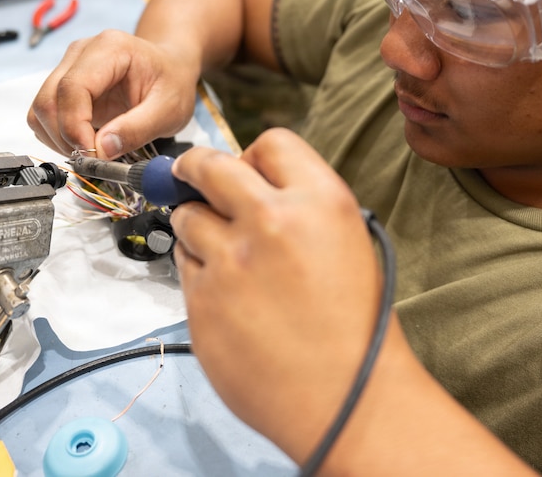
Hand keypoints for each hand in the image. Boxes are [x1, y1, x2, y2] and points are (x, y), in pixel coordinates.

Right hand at [27, 29, 200, 157]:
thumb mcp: (168, 110)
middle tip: (92, 158)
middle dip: (65, 137)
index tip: (90, 153)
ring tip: (91, 149)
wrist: (170, 67)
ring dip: (58, 139)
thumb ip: (136, 130)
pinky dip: (57, 135)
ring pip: (41, 109)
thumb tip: (101, 150)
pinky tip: (84, 141)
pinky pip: (44, 114)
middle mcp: (81, 52)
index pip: (72, 87)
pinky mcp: (63, 84)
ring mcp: (68, 67)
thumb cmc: (171, 81)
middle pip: (49, 99)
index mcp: (109, 48)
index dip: (74, 126)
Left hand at [169, 129, 383, 463]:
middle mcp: (271, 220)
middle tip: (188, 174)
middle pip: (209, 166)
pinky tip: (227, 297)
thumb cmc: (357, 328)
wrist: (348, 399)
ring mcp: (230, 261)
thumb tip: (250, 189)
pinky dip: (198, 273)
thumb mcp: (348, 242)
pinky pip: (184, 267)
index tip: (241, 167)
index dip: (252, 155)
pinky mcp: (202, 300)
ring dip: (195, 226)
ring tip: (222, 253)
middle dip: (194, 168)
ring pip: (187, 217)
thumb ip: (299, 207)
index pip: (270, 142)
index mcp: (320, 201)